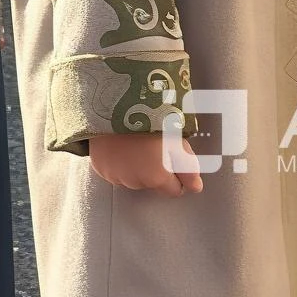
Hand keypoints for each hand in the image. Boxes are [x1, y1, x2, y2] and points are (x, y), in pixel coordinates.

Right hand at [88, 130, 202, 194]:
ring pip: (133, 178)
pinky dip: (119, 162)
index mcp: (157, 177)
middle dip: (156, 170)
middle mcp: (135, 182)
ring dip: (137, 166)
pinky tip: (122, 144)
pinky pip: (114, 170)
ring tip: (137, 141)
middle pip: (153, 184)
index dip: (178, 175)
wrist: (113, 106)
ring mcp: (115, 176)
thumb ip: (187, 167)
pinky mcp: (100, 168)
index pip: (175, 191)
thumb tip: (196, 187)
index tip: (175, 159)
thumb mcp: (176, 139)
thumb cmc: (148, 119)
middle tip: (155, 146)